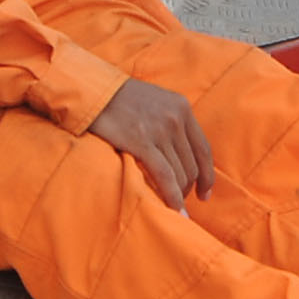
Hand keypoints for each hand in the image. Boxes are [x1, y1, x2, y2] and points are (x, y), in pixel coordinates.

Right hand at [88, 79, 211, 209]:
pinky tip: (173, 209)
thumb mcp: (154, 102)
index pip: (203, 149)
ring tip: (173, 209)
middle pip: (192, 165)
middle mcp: (176, 117)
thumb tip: (178, 152)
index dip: (207, 176)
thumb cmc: (118, 99)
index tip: (204, 193)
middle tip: (180, 203)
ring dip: (179, 195)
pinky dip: (172, 196)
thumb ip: (170, 120)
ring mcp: (160, 129)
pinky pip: (165, 175)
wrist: (92, 90)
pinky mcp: (142, 141)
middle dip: (188, 189)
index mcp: (182, 107)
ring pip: (180, 173)